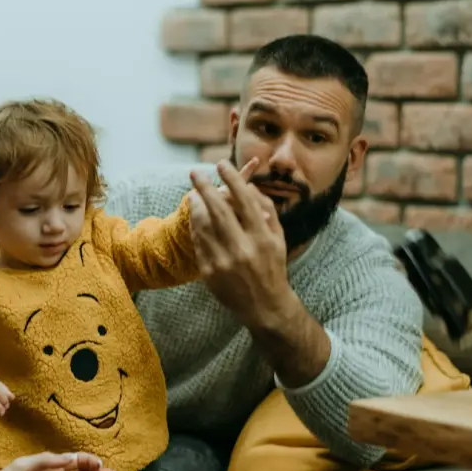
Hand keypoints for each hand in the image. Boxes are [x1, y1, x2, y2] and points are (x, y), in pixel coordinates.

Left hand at [188, 159, 289, 330]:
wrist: (264, 306)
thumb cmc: (273, 266)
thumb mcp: (278, 238)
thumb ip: (266, 211)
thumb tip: (248, 186)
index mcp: (262, 238)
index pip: (244, 200)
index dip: (232, 179)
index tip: (221, 164)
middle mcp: (243, 249)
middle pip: (218, 210)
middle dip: (205, 187)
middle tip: (194, 172)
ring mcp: (224, 261)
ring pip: (203, 225)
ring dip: (195, 206)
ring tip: (193, 193)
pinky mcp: (210, 272)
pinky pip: (198, 242)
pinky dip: (195, 226)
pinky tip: (195, 216)